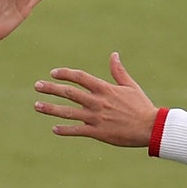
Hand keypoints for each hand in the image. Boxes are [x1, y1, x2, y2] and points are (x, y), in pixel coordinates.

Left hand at [33, 53, 157, 147]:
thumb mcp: (130, 86)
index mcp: (104, 88)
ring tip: (36, 106)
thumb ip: (118, 72)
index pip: (79, 77)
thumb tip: (113, 55)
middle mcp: (97, 101)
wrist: (150, 127)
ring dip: (51, 108)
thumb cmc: (141, 106)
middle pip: (69, 93)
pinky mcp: (97, 132)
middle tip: (37, 86)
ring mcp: (96, 117)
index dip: (65, 74)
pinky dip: (64, 129)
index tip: (53, 73)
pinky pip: (77, 131)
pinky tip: (54, 128)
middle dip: (51, 88)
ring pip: (68, 112)